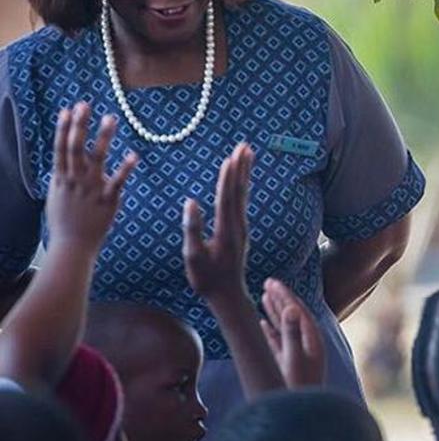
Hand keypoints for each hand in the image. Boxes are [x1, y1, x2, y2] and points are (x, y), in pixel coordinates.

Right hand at [46, 102, 136, 254]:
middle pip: (75, 147)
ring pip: (96, 159)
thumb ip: (62, 176)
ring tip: (110, 118)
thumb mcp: (57, 195)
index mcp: (61, 178)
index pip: (60, 148)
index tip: (68, 109)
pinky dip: (125, 168)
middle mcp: (74, 180)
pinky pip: (117, 182)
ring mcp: (91, 190)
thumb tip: (63, 160)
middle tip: (84, 104)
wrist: (72, 246)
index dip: (63, 128)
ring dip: (103, 137)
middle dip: (78, 125)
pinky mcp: (108, 201)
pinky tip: (134, 155)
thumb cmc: (65, 221)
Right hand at [183, 143, 252, 302]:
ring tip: (246, 152)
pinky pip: (242, 201)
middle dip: (241, 167)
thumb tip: (191, 203)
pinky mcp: (240, 230)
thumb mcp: (193, 257)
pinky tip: (241, 177)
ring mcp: (241, 227)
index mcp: (225, 230)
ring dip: (244, 172)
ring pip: (243, 194)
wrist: (228, 295)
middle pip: (239, 191)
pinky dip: (242, 185)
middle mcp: (237, 226)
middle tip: (244, 145)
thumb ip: (192, 230)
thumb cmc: (207, 279)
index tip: (230, 158)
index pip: (226, 198)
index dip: (227, 178)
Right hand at [260, 278, 325, 387]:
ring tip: (264, 296)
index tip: (272, 282)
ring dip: (274, 312)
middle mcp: (307, 346)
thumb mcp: (293, 359)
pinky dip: (270, 330)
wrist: (299, 416)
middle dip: (280, 299)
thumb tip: (292, 308)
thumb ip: (291, 333)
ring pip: (284, 328)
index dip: (285, 295)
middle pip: (293, 316)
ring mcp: (297, 355)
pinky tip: (261, 323)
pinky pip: (278, 342)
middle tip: (268, 282)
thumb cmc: (298, 389)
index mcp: (312, 341)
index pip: (298, 311)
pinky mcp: (288, 366)